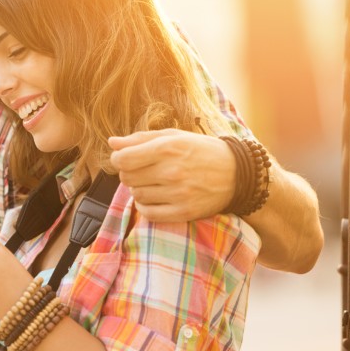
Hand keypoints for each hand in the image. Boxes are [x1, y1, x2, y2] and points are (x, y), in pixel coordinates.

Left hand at [108, 129, 234, 221]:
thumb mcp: (174, 136)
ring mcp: (178, 194)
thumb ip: (140, 139)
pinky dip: (145, 206)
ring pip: (137, 195)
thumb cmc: (201, 151)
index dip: (118, 159)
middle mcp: (172, 171)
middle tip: (142, 170)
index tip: (124, 158)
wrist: (237, 174)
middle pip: (127, 178)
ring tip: (152, 182)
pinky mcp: (184, 212)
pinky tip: (153, 197)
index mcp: (168, 148)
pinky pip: (149, 213)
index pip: (123, 159)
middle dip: (129, 173)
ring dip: (138, 189)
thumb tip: (112, 142)